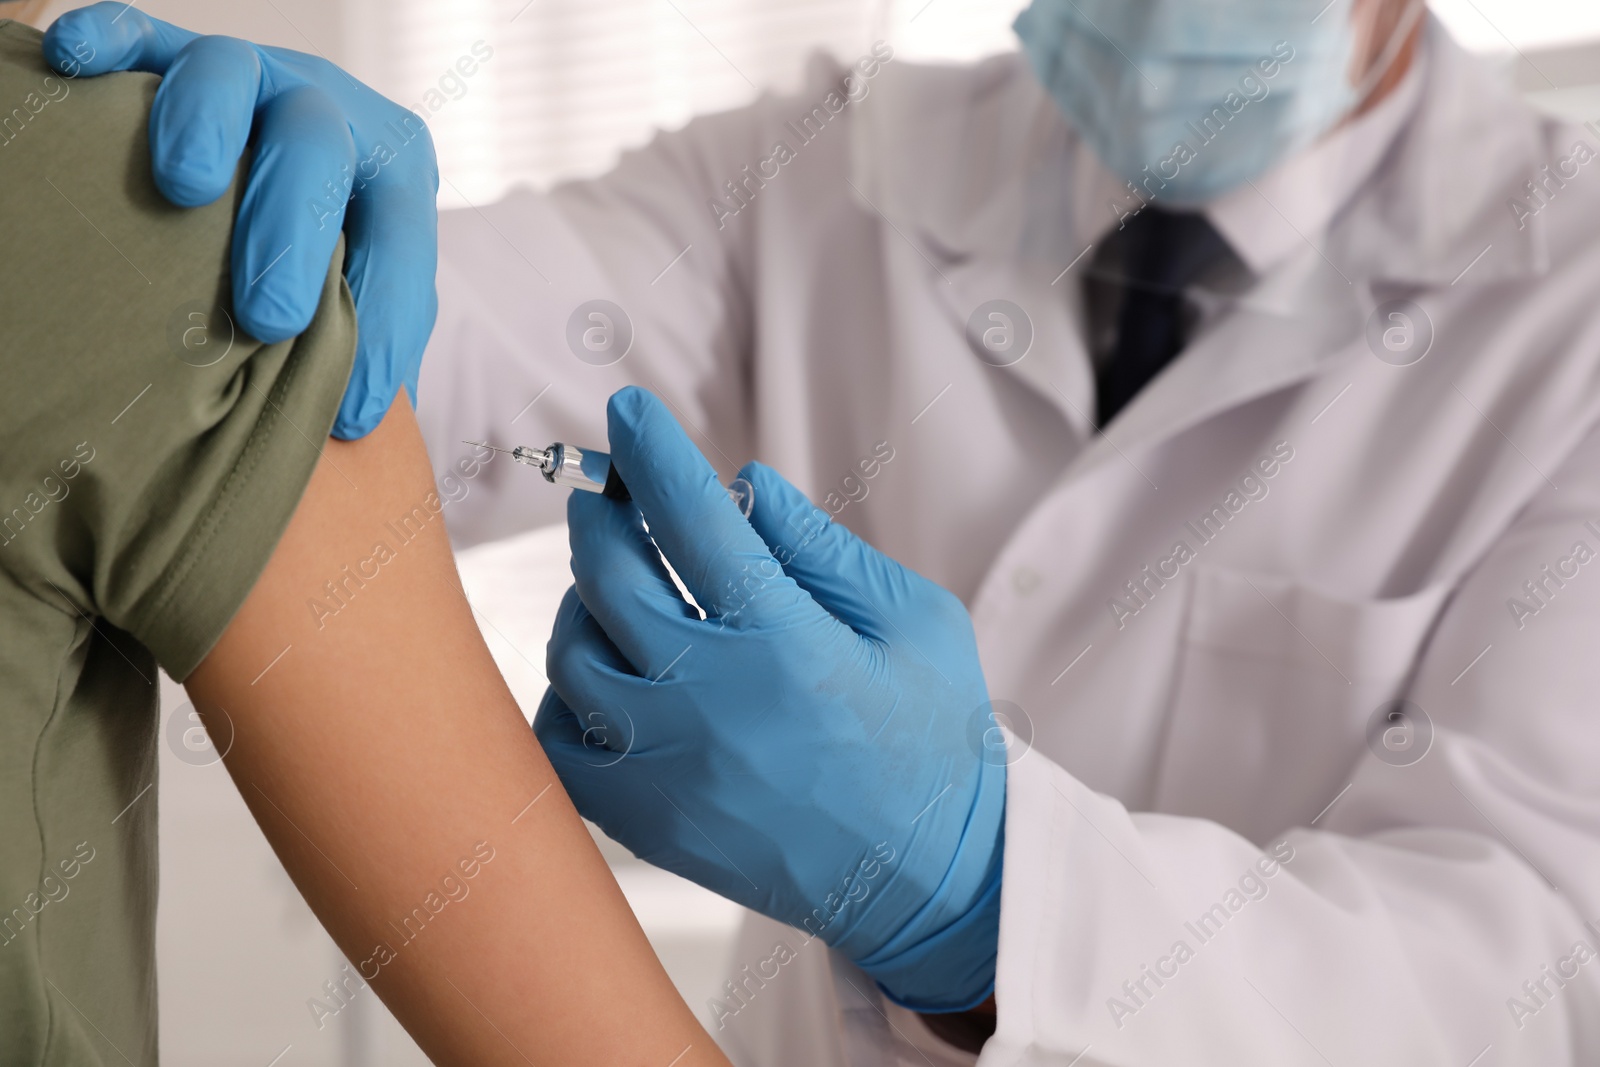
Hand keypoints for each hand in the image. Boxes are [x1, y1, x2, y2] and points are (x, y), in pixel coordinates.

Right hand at [42, 3, 438, 438]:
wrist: (279, 173)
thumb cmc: (325, 261)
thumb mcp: (361, 295)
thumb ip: (364, 337)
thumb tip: (348, 425)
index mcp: (392, 170)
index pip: (402, 234)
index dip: (384, 321)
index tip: (349, 411)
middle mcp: (328, 110)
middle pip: (316, 148)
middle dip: (294, 232)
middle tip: (269, 317)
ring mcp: (249, 75)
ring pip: (229, 72)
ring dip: (205, 123)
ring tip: (181, 185)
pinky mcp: (170, 52)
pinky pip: (137, 31)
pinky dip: (108, 39)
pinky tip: (75, 65)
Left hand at [534, 387, 1005, 1011]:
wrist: (931, 883)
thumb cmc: (937, 743)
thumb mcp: (914, 621)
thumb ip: (822, 546)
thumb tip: (744, 483)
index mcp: (785, 640)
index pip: (691, 518)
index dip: (652, 452)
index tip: (626, 410)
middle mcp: (711, 699)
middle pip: (610, 573)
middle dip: (602, 512)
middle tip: (611, 491)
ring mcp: (667, 766)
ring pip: (572, 652)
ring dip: (583, 601)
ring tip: (618, 587)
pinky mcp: (644, 822)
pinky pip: (557, 741)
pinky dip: (566, 692)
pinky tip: (603, 671)